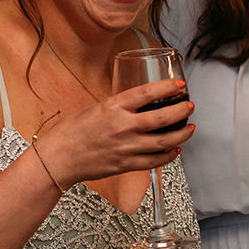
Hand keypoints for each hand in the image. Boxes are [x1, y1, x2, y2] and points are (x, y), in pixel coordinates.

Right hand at [36, 77, 193, 187]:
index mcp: (113, 107)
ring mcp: (126, 147)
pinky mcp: (125, 164)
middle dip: (181, 110)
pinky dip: (168, 156)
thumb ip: (117, 106)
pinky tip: (174, 150)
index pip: (147, 93)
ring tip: (190, 128)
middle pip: (161, 118)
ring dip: (181, 134)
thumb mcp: (94, 108)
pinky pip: (154, 161)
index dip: (167, 87)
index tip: (179, 83)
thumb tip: (136, 104)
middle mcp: (122, 127)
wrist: (58, 158)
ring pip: (163, 141)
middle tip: (189, 105)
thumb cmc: (70, 132)